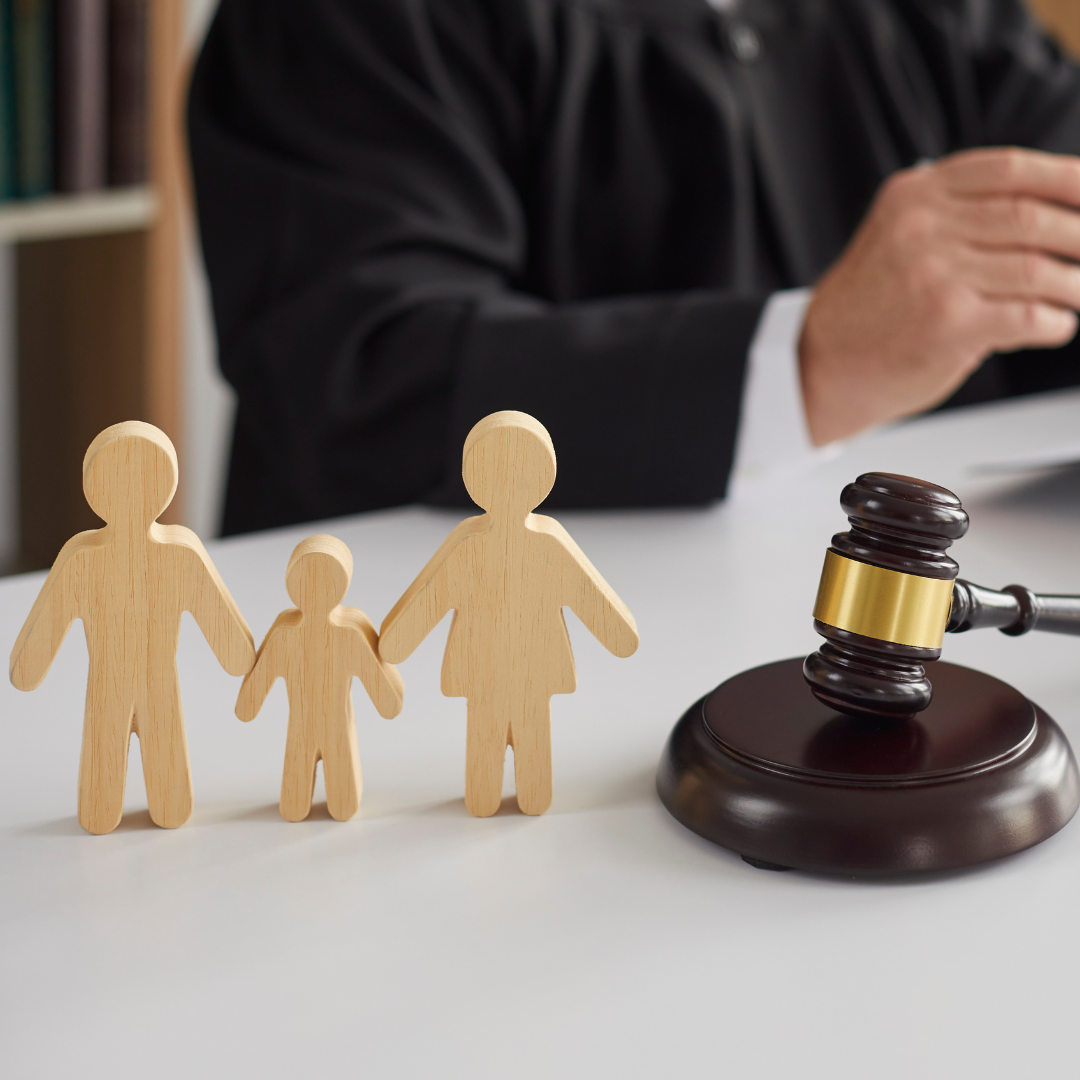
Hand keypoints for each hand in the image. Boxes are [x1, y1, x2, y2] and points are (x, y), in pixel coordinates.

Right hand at [799, 148, 1079, 444]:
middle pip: (1032, 216)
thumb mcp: (897, 237)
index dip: (1065, 178)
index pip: (1009, 169)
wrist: (821, 366)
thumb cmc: (866, 310)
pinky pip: (1029, 316)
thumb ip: (956, 215)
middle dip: (1078, 235)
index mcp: (913, 196)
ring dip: (1074, 285)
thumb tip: (1046, 209)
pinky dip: (1056, 323)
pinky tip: (1056, 325)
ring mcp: (936, 275)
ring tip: (1077, 295)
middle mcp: (923, 229)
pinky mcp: (949, 323)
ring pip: (1040, 268)